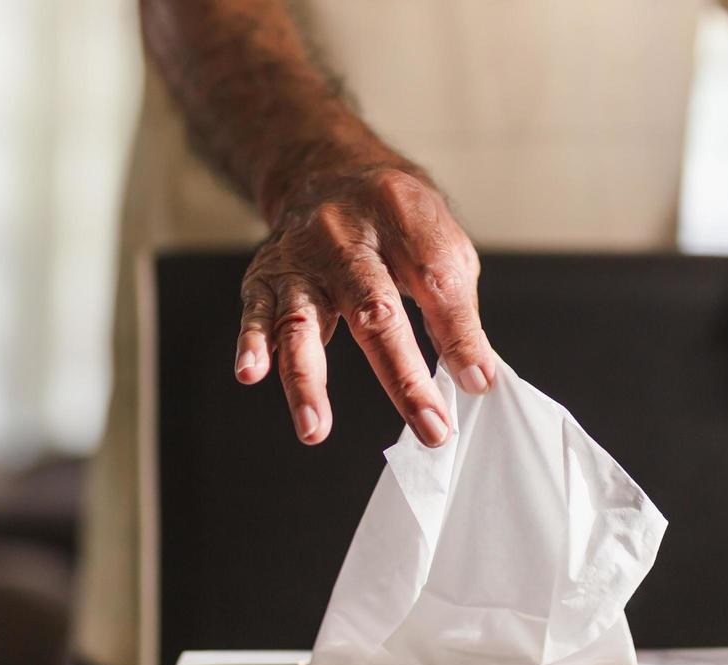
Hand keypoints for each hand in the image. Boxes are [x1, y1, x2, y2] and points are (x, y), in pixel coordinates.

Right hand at [234, 166, 494, 445]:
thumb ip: (456, 309)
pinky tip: (252, 373)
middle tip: (429, 428)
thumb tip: (475, 378)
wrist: (328, 173)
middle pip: (374, 310)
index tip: (475, 382)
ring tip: (315, 428)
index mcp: (401, 215)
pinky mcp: (265, 278)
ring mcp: (300, 258)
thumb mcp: (440, 245)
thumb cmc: (393, 222)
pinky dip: (252, 345)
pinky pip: (258, 315)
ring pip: (302, 321)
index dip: (459, 335)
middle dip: (403, 377)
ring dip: (306, 379)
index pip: (436, 280)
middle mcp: (345, 235)